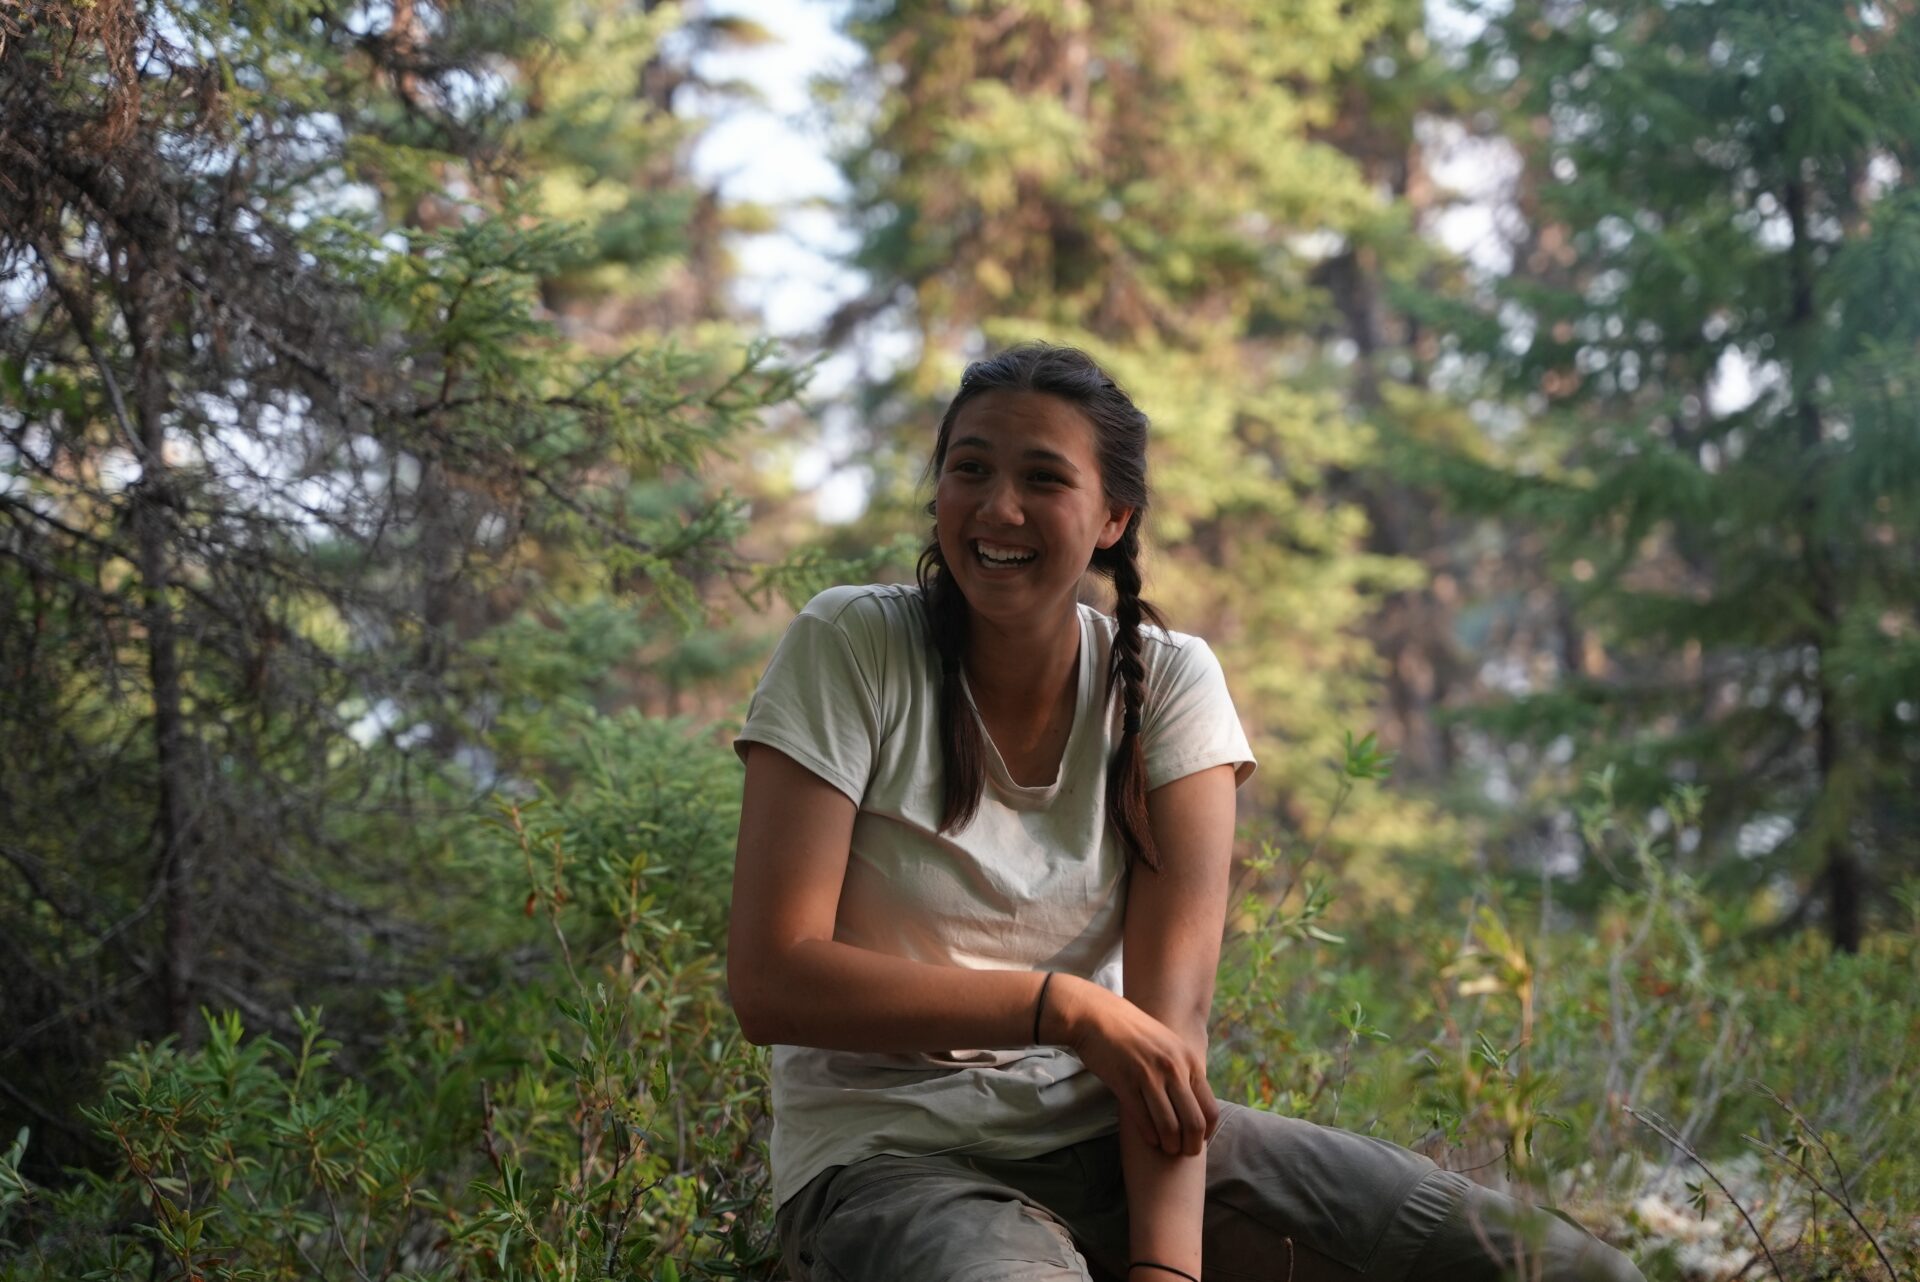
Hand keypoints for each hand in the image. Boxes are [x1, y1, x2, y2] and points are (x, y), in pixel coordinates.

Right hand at [1042, 975, 1217, 1155]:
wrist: (1098, 1016)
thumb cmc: (1134, 1032)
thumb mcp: (1168, 1045)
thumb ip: (1184, 1070)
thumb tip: (1196, 1101)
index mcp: (1188, 1060)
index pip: (1210, 1109)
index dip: (1206, 1132)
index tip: (1197, 1140)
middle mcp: (1173, 1068)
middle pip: (1193, 1123)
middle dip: (1190, 1146)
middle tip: (1182, 1152)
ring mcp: (1149, 1076)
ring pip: (1169, 1126)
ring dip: (1169, 1145)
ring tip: (1165, 1149)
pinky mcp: (1125, 1083)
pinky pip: (1143, 1120)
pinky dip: (1149, 1136)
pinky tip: (1148, 1139)